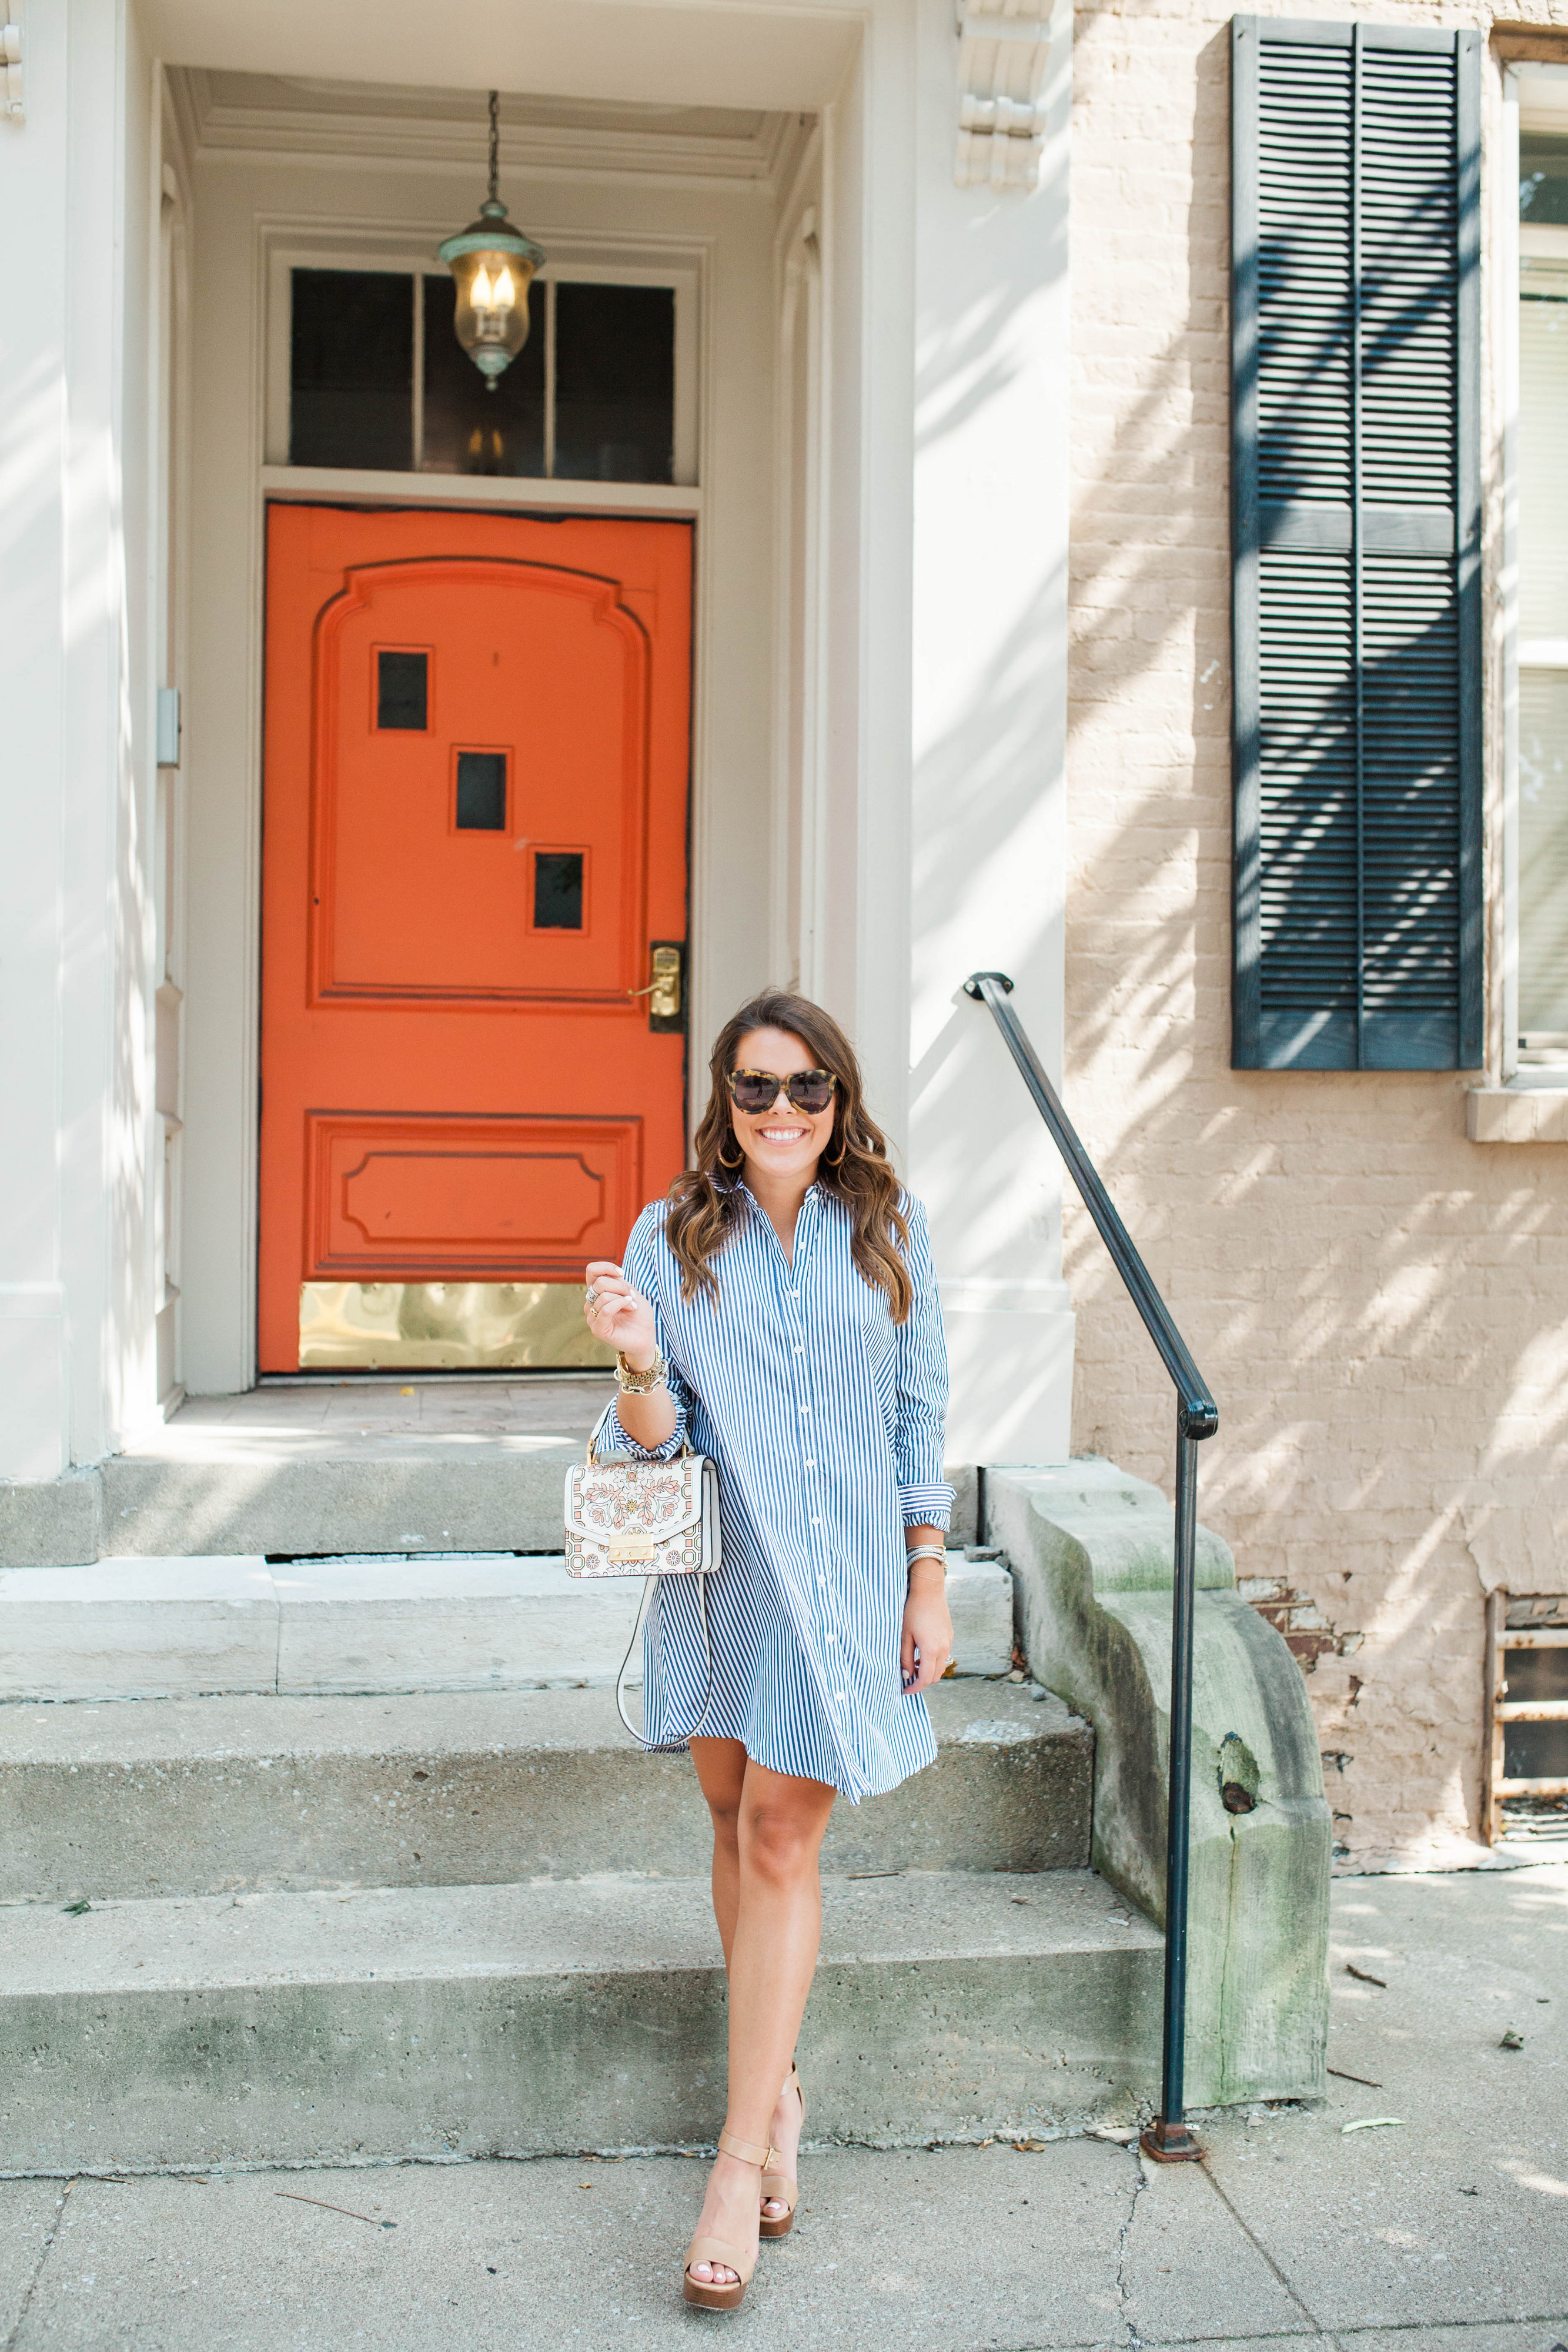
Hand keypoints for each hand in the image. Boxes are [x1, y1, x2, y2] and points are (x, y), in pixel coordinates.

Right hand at [583, 1261, 656, 1366]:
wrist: (646, 1335)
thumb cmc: (639, 1314)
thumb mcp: (630, 1292)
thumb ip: (617, 1283)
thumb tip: (608, 1277)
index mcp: (598, 1292)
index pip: (591, 1270)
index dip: (606, 1267)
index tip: (622, 1273)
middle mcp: (591, 1303)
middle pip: (599, 1283)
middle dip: (620, 1286)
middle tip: (632, 1296)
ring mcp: (592, 1316)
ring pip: (603, 1296)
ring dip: (623, 1298)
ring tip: (632, 1305)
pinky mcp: (597, 1329)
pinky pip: (605, 1310)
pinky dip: (620, 1305)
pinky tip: (631, 1307)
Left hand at [900, 1570, 952, 1695]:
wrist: (929, 1591)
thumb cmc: (912, 1611)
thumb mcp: (905, 1636)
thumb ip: (905, 1658)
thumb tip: (906, 1675)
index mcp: (931, 1649)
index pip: (925, 1679)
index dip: (915, 1688)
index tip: (904, 1690)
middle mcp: (944, 1648)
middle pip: (936, 1676)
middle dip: (922, 1682)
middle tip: (907, 1679)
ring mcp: (949, 1642)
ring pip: (941, 1667)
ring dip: (929, 1671)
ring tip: (914, 1666)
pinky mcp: (949, 1636)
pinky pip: (944, 1655)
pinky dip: (934, 1661)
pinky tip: (922, 1653)